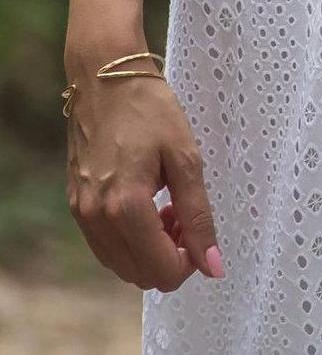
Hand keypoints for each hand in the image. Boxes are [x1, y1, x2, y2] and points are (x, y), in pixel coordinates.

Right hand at [65, 64, 220, 293]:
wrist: (106, 80)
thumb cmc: (151, 110)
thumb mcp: (185, 157)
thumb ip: (198, 214)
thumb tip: (213, 265)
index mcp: (125, 208)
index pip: (160, 270)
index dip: (190, 262)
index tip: (203, 233)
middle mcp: (96, 219)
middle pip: (139, 274)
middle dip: (171, 256)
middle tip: (189, 218)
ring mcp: (81, 215)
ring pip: (120, 264)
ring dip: (150, 250)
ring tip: (171, 209)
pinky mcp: (75, 206)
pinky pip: (105, 245)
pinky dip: (131, 239)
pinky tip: (149, 206)